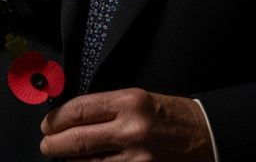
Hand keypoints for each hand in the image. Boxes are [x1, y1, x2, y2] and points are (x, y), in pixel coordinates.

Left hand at [40, 88, 213, 160]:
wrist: (208, 136)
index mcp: (129, 103)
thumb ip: (105, 108)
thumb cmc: (172, 117)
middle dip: (53, 144)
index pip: (77, 111)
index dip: (55, 119)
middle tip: (46, 145)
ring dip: (70, 161)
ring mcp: (138, 158)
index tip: (47, 124)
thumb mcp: (138, 99)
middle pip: (76, 140)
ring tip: (65, 157)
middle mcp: (132, 130)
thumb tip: (69, 118)